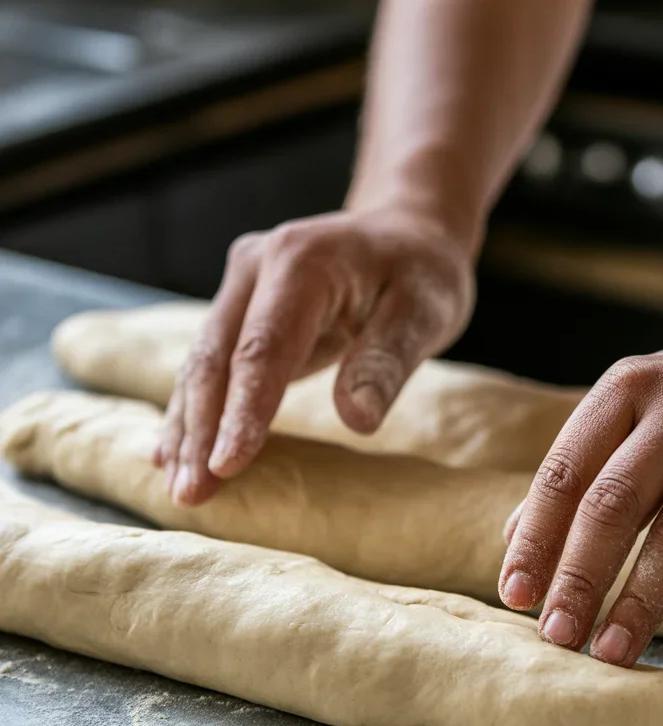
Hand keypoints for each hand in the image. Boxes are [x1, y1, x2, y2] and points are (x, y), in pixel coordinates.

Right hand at [154, 208, 474, 505]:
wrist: (404, 231)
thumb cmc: (420, 273)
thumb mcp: (425, 312)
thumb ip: (386, 361)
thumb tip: (358, 421)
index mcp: (301, 263)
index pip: (262, 350)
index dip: (242, 412)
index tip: (226, 466)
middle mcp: (256, 267)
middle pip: (216, 359)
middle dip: (201, 431)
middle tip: (192, 495)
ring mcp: (241, 285)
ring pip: (202, 365)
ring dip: (188, 428)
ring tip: (182, 488)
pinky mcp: (238, 308)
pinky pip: (209, 364)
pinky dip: (194, 411)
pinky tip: (173, 454)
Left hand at [499, 332, 662, 665]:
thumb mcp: (640, 414)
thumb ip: (582, 471)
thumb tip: (514, 541)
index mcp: (628, 390)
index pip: (565, 472)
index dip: (536, 539)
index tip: (516, 597)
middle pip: (615, 503)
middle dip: (579, 578)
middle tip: (558, 636)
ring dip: (640, 599)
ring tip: (611, 650)